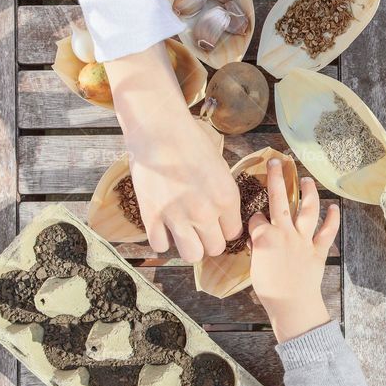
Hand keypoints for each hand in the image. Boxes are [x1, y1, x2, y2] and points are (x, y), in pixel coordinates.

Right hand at [106, 43, 240, 262]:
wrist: (159, 130)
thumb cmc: (191, 143)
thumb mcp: (220, 168)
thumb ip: (225, 196)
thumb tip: (225, 217)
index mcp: (227, 198)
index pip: (233, 234)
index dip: (223, 229)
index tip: (215, 221)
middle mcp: (205, 212)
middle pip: (214, 249)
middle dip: (207, 240)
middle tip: (198, 226)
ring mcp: (178, 217)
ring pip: (191, 255)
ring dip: (188, 245)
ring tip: (182, 230)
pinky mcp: (153, 217)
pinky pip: (161, 246)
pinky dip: (161, 239)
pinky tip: (162, 225)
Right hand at [248, 159, 339, 342]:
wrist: (292, 306)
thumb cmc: (270, 290)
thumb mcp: (255, 266)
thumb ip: (256, 247)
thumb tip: (257, 237)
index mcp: (264, 237)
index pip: (256, 217)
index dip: (253, 216)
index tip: (253, 218)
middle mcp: (284, 233)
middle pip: (279, 200)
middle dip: (276, 178)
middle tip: (276, 162)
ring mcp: (303, 240)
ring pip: (307, 209)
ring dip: (308, 192)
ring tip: (306, 179)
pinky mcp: (318, 249)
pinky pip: (327, 231)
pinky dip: (332, 218)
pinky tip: (334, 207)